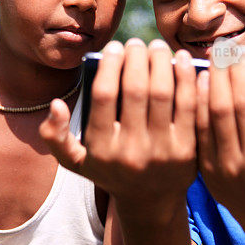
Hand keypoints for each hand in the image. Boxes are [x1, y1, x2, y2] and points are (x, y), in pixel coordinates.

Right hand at [40, 38, 198, 212]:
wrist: (150, 202)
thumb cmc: (108, 171)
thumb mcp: (75, 161)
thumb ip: (54, 136)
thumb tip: (55, 104)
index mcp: (101, 148)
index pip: (104, 96)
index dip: (110, 65)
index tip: (115, 47)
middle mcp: (131, 151)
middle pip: (136, 90)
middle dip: (138, 57)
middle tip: (138, 42)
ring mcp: (162, 152)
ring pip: (163, 93)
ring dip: (162, 62)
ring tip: (157, 47)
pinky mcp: (188, 151)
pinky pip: (189, 106)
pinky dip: (187, 79)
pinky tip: (184, 61)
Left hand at [195, 47, 244, 229]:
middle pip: (244, 104)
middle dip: (237, 69)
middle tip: (232, 47)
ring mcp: (231, 170)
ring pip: (218, 112)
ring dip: (216, 78)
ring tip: (217, 57)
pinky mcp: (208, 169)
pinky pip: (200, 126)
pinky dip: (199, 99)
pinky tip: (201, 78)